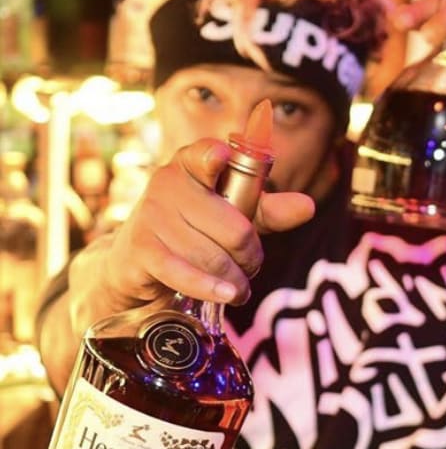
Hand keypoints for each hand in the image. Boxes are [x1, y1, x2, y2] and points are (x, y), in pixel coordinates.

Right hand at [68, 138, 314, 335]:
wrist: (135, 264)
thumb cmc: (190, 233)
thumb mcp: (231, 216)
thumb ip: (268, 211)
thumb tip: (308, 206)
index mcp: (192, 165)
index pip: (205, 154)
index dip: (214, 157)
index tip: (221, 158)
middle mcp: (168, 184)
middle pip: (235, 228)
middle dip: (250, 256)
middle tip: (249, 266)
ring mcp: (152, 216)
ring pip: (215, 257)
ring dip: (235, 279)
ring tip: (236, 285)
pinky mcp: (143, 250)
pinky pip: (186, 273)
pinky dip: (212, 288)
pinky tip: (228, 294)